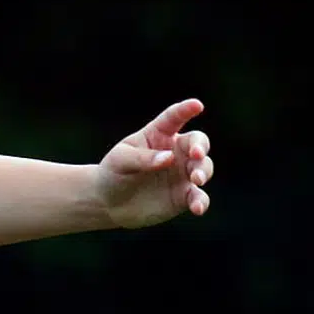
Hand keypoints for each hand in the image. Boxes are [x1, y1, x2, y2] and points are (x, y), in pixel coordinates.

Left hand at [96, 99, 213, 228]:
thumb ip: (143, 158)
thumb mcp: (120, 160)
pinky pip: (198, 197)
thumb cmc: (113, 172)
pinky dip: (201, 202)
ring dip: (203, 171)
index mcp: (158, 134)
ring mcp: (182, 174)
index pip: (174, 118)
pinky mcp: (183, 196)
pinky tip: (197, 208)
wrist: (109, 203)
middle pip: (198, 142)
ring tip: (196, 180)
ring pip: (204, 167)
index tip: (197, 105)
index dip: (185, 110)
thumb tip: (169, 158)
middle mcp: (175, 151)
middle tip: (196, 154)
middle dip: (200, 147)